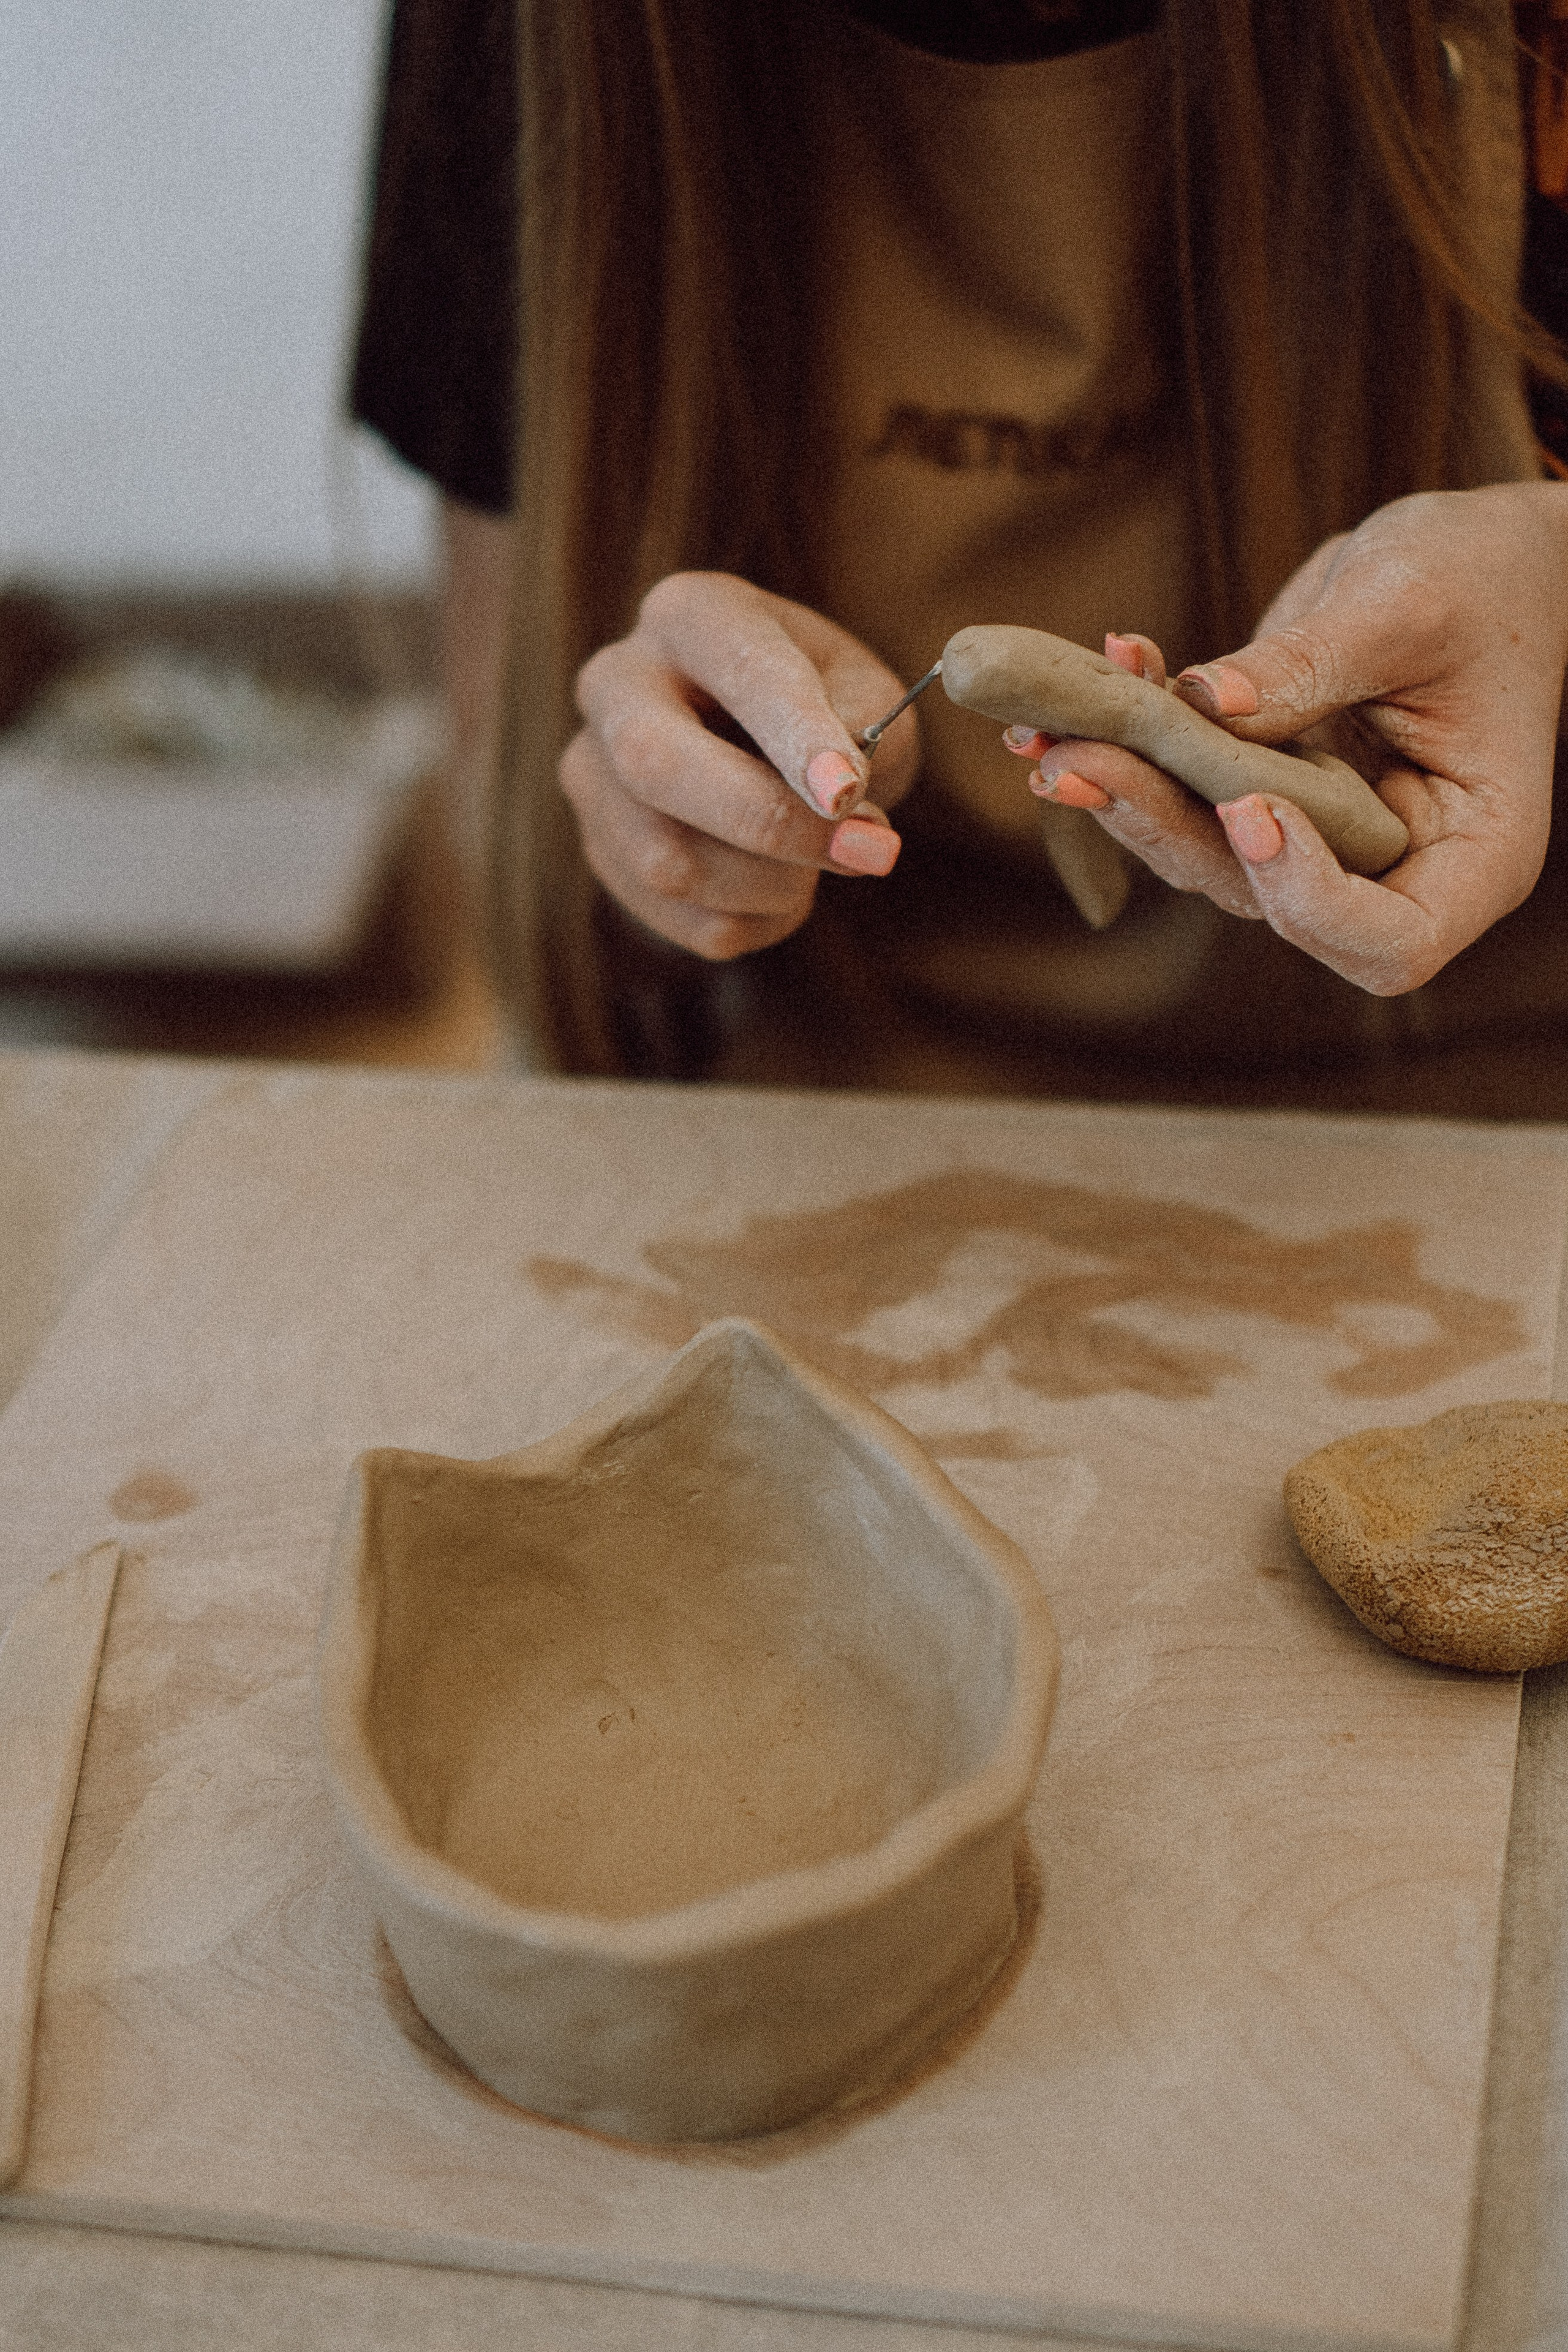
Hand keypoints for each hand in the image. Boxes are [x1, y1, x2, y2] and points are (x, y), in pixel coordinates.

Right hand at [563, 572, 917, 959]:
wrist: (758, 749)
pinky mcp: (606, 854)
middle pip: (653, 764)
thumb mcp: (864, 690)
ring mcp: (593, 776)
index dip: (793, 735)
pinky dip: (765, 920)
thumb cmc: (821, 706)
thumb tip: (838, 800)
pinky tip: (790, 885)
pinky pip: (690, 922)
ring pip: (668, 862)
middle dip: (768, 823)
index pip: (738, 670)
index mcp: (690, 615)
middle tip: (866, 849)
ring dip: (777, 884)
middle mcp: (616, 684)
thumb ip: (865, 727)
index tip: (846, 791)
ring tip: (834, 859)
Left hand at [1012, 484, 1567, 992]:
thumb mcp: (1409, 607)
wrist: (1483, 557)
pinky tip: (1092, 679)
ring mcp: (1322, 842)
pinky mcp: (1267, 797)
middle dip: (1169, 830)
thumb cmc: (1483, 578)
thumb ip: (1314, 664)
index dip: (1311, 898)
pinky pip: (1189, 796)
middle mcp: (1392, 869)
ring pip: (1208, 857)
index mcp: (1472, 854)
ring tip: (1049, 732)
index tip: (1250, 809)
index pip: (1391, 941)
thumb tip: (1206, 705)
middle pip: (1270, 902)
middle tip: (1083, 761)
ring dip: (1124, 796)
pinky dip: (1133, 746)